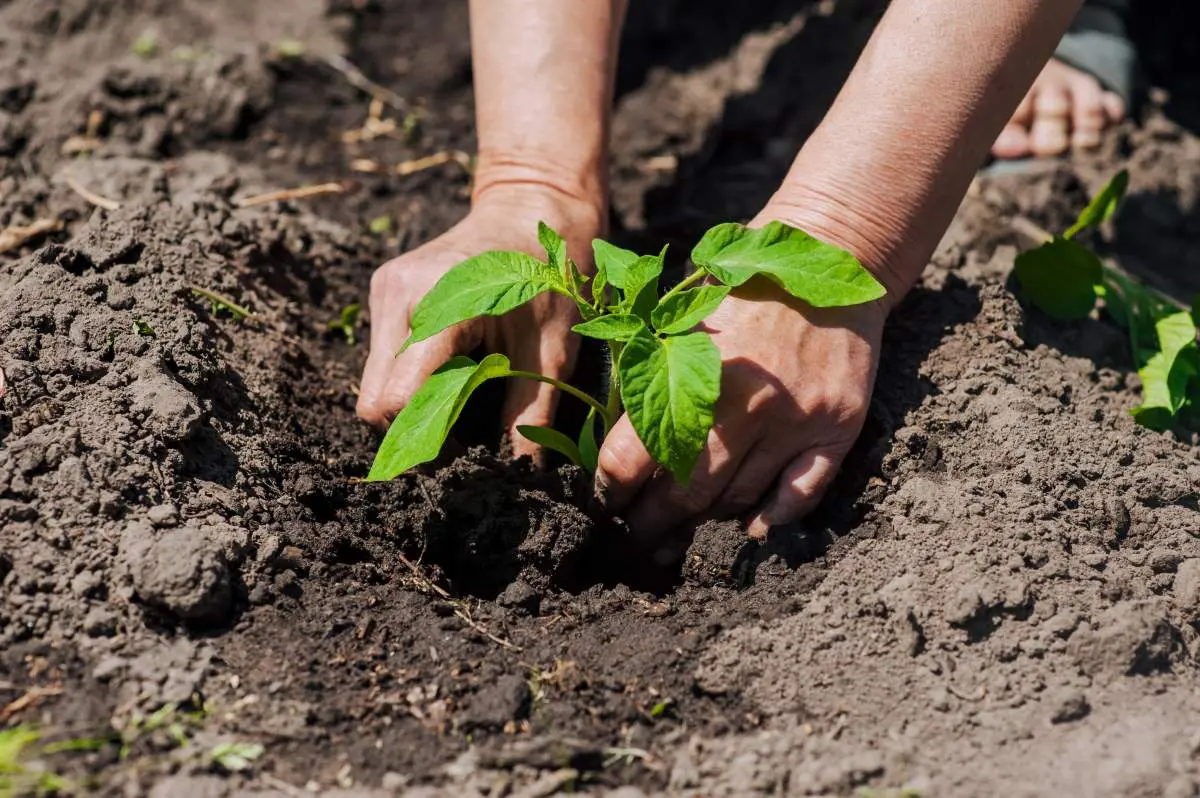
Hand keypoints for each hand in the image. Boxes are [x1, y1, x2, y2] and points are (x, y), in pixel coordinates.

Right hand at [356, 186, 602, 459]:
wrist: (530, 208)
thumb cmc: (550, 276)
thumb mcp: (552, 349)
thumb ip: (531, 413)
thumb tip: (522, 473)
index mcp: (441, 308)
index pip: (397, 400)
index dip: (422, 441)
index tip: (459, 458)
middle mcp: (400, 297)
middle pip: (375, 399)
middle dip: (413, 428)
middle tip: (461, 440)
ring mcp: (386, 292)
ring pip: (374, 383)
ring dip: (411, 404)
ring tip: (462, 399)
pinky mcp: (385, 292)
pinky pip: (383, 359)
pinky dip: (409, 378)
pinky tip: (451, 371)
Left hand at [594, 234, 886, 545]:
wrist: (832, 253)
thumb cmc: (743, 287)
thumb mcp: (684, 319)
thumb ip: (651, 373)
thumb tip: (613, 440)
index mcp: (696, 372)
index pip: (634, 457)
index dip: (610, 491)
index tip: (604, 503)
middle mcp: (748, 404)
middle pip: (685, 493)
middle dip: (650, 523)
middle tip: (634, 537)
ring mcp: (797, 420)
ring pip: (738, 500)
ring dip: (703, 523)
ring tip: (679, 532)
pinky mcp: (838, 427)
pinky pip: (802, 494)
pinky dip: (775, 518)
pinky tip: (751, 528)